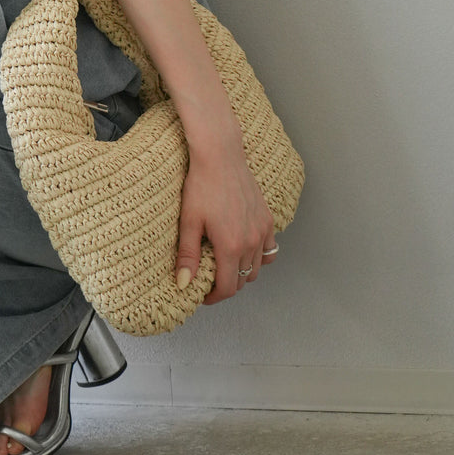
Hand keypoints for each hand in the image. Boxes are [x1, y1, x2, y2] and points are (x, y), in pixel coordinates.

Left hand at [175, 124, 276, 303]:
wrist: (220, 156)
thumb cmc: (201, 186)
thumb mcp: (189, 222)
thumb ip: (188, 255)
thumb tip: (183, 284)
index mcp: (230, 246)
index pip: (228, 287)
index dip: (214, 297)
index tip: (202, 295)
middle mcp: (251, 242)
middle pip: (243, 280)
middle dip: (226, 285)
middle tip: (209, 279)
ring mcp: (263, 230)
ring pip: (258, 267)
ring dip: (242, 272)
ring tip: (224, 265)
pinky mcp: (268, 219)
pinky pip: (270, 249)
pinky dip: (259, 256)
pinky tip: (244, 250)